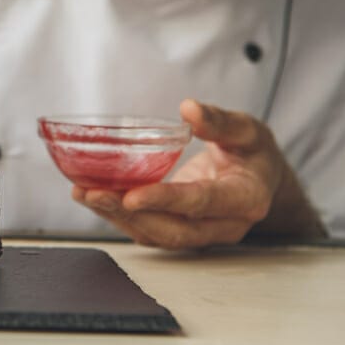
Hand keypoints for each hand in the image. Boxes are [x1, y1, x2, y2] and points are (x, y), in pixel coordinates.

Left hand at [73, 99, 321, 248]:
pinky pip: (148, 229)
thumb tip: (189, 109)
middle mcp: (223, 225)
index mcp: (246, 200)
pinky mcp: (181, 230)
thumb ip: (220, 122)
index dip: (166, 200)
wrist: (261, 180)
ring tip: (83, 193)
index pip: (202, 202)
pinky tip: (92, 196)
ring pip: (156, 235)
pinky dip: (118, 216)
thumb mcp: (248, 130)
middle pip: (173, 229)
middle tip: (93, 193)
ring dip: (116, 217)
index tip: (132, 194)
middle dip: (130, 214)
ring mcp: (201, 233)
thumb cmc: (254, 153)